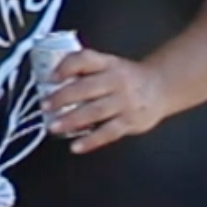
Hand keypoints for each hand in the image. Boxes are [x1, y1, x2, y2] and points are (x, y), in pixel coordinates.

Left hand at [42, 48, 167, 153]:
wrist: (161, 86)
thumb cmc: (126, 77)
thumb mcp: (107, 64)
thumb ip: (82, 69)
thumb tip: (47, 80)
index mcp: (108, 64)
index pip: (85, 60)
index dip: (66, 67)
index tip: (50, 77)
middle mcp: (117, 81)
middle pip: (87, 88)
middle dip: (62, 97)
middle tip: (44, 105)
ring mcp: (125, 102)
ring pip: (96, 111)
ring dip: (72, 120)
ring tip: (53, 126)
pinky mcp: (131, 121)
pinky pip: (109, 132)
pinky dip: (91, 141)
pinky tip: (76, 146)